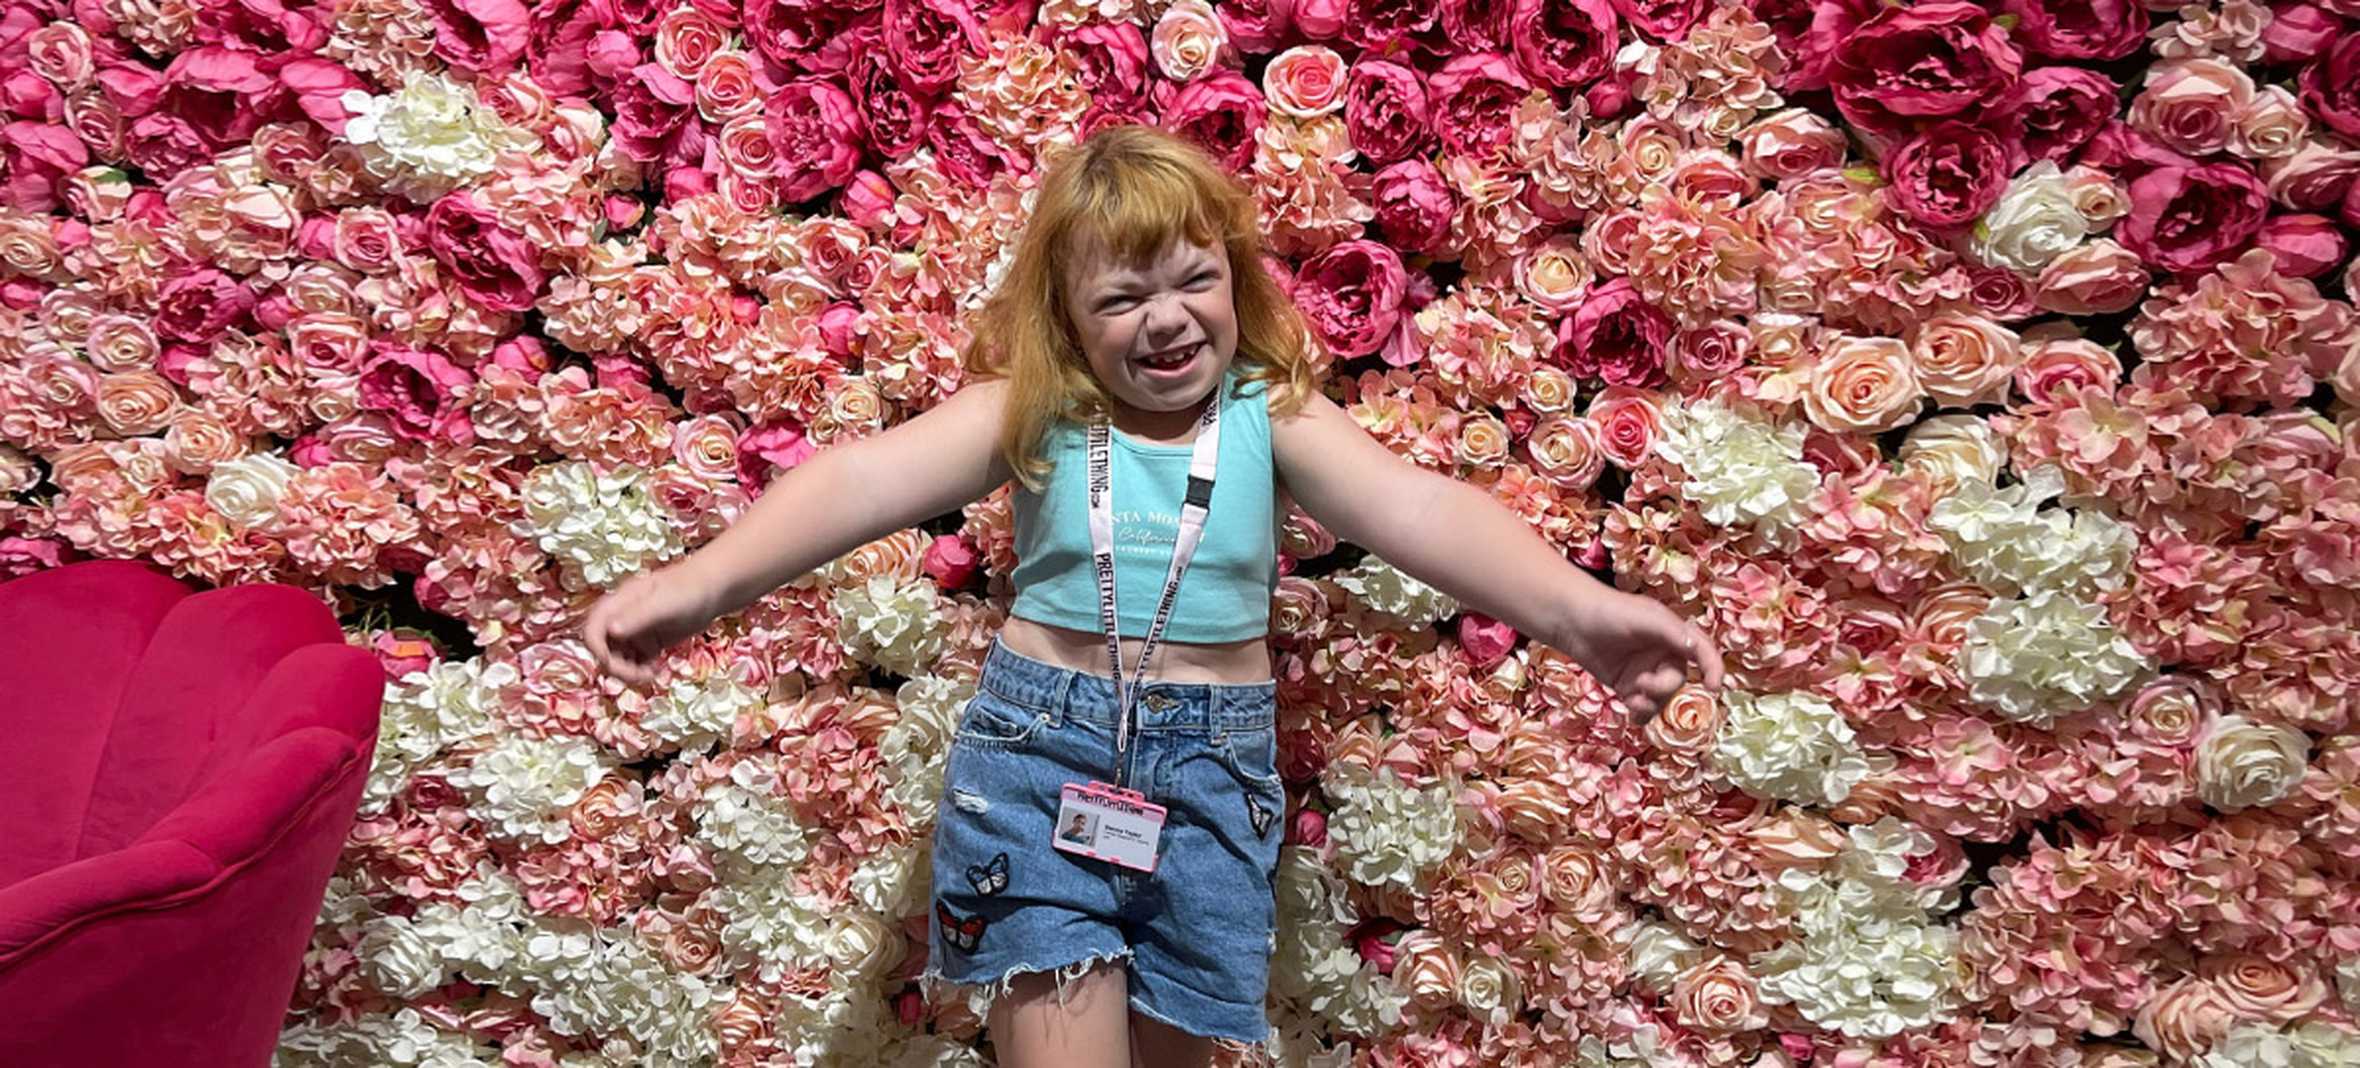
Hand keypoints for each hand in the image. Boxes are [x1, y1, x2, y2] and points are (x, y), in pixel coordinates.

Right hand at [582, 566, 720, 685]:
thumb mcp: (663, 604)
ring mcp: (634, 631)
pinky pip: (633, 662)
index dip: (597, 651)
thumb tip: (612, 630)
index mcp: (618, 604)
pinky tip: (655, 672)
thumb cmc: (689, 590)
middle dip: (615, 667)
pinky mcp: (647, 643)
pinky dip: (639, 671)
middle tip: (640, 676)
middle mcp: (621, 618)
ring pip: (616, 659)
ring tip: (650, 675)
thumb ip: (638, 616)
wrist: (713, 589)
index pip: (592, 630)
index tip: (614, 664)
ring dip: (627, 672)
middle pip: (602, 649)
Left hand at [1560, 589, 1725, 726]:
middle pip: (1677, 681)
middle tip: (1643, 684)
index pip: (1701, 652)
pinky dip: (1641, 714)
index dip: (1713, 668)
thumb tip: (1696, 647)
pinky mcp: (1626, 686)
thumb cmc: (1610, 610)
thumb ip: (1673, 633)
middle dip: (1663, 687)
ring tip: (1632, 700)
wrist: (1571, 620)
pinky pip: (1642, 708)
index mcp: (1673, 634)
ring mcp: (1645, 672)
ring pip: (1661, 698)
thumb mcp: (1647, 617)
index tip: (1714, 687)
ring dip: (1651, 703)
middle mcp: (1662, 654)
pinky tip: (1632, 714)